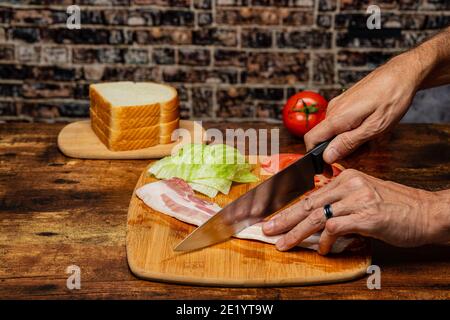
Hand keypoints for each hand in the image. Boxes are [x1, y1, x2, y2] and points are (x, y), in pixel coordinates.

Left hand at [262, 169, 449, 254]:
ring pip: (316, 215)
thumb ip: (341, 204)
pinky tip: (322, 249)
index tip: (275, 217)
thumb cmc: (397, 208)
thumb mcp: (364, 197)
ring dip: (297, 233)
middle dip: (284, 218)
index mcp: (346, 177)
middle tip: (268, 229)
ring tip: (284, 244)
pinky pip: (335, 227)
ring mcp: (357, 199)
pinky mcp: (366, 215)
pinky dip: (324, 240)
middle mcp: (349, 184)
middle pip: (308, 203)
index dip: (290, 208)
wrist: (428, 212)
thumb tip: (317, 220)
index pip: (310, 194)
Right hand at [305, 52, 424, 163]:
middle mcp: (333, 110)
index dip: (315, 158)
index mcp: (337, 118)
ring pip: (335, 132)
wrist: (401, 74)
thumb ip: (348, 143)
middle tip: (365, 152)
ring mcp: (338, 105)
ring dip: (351, 140)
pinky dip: (354, 130)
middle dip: (342, 150)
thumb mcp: (374, 127)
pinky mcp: (345, 103)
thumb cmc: (392, 98)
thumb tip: (327, 156)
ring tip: (373, 137)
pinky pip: (342, 123)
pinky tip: (370, 127)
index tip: (327, 169)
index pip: (311, 140)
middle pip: (325, 139)